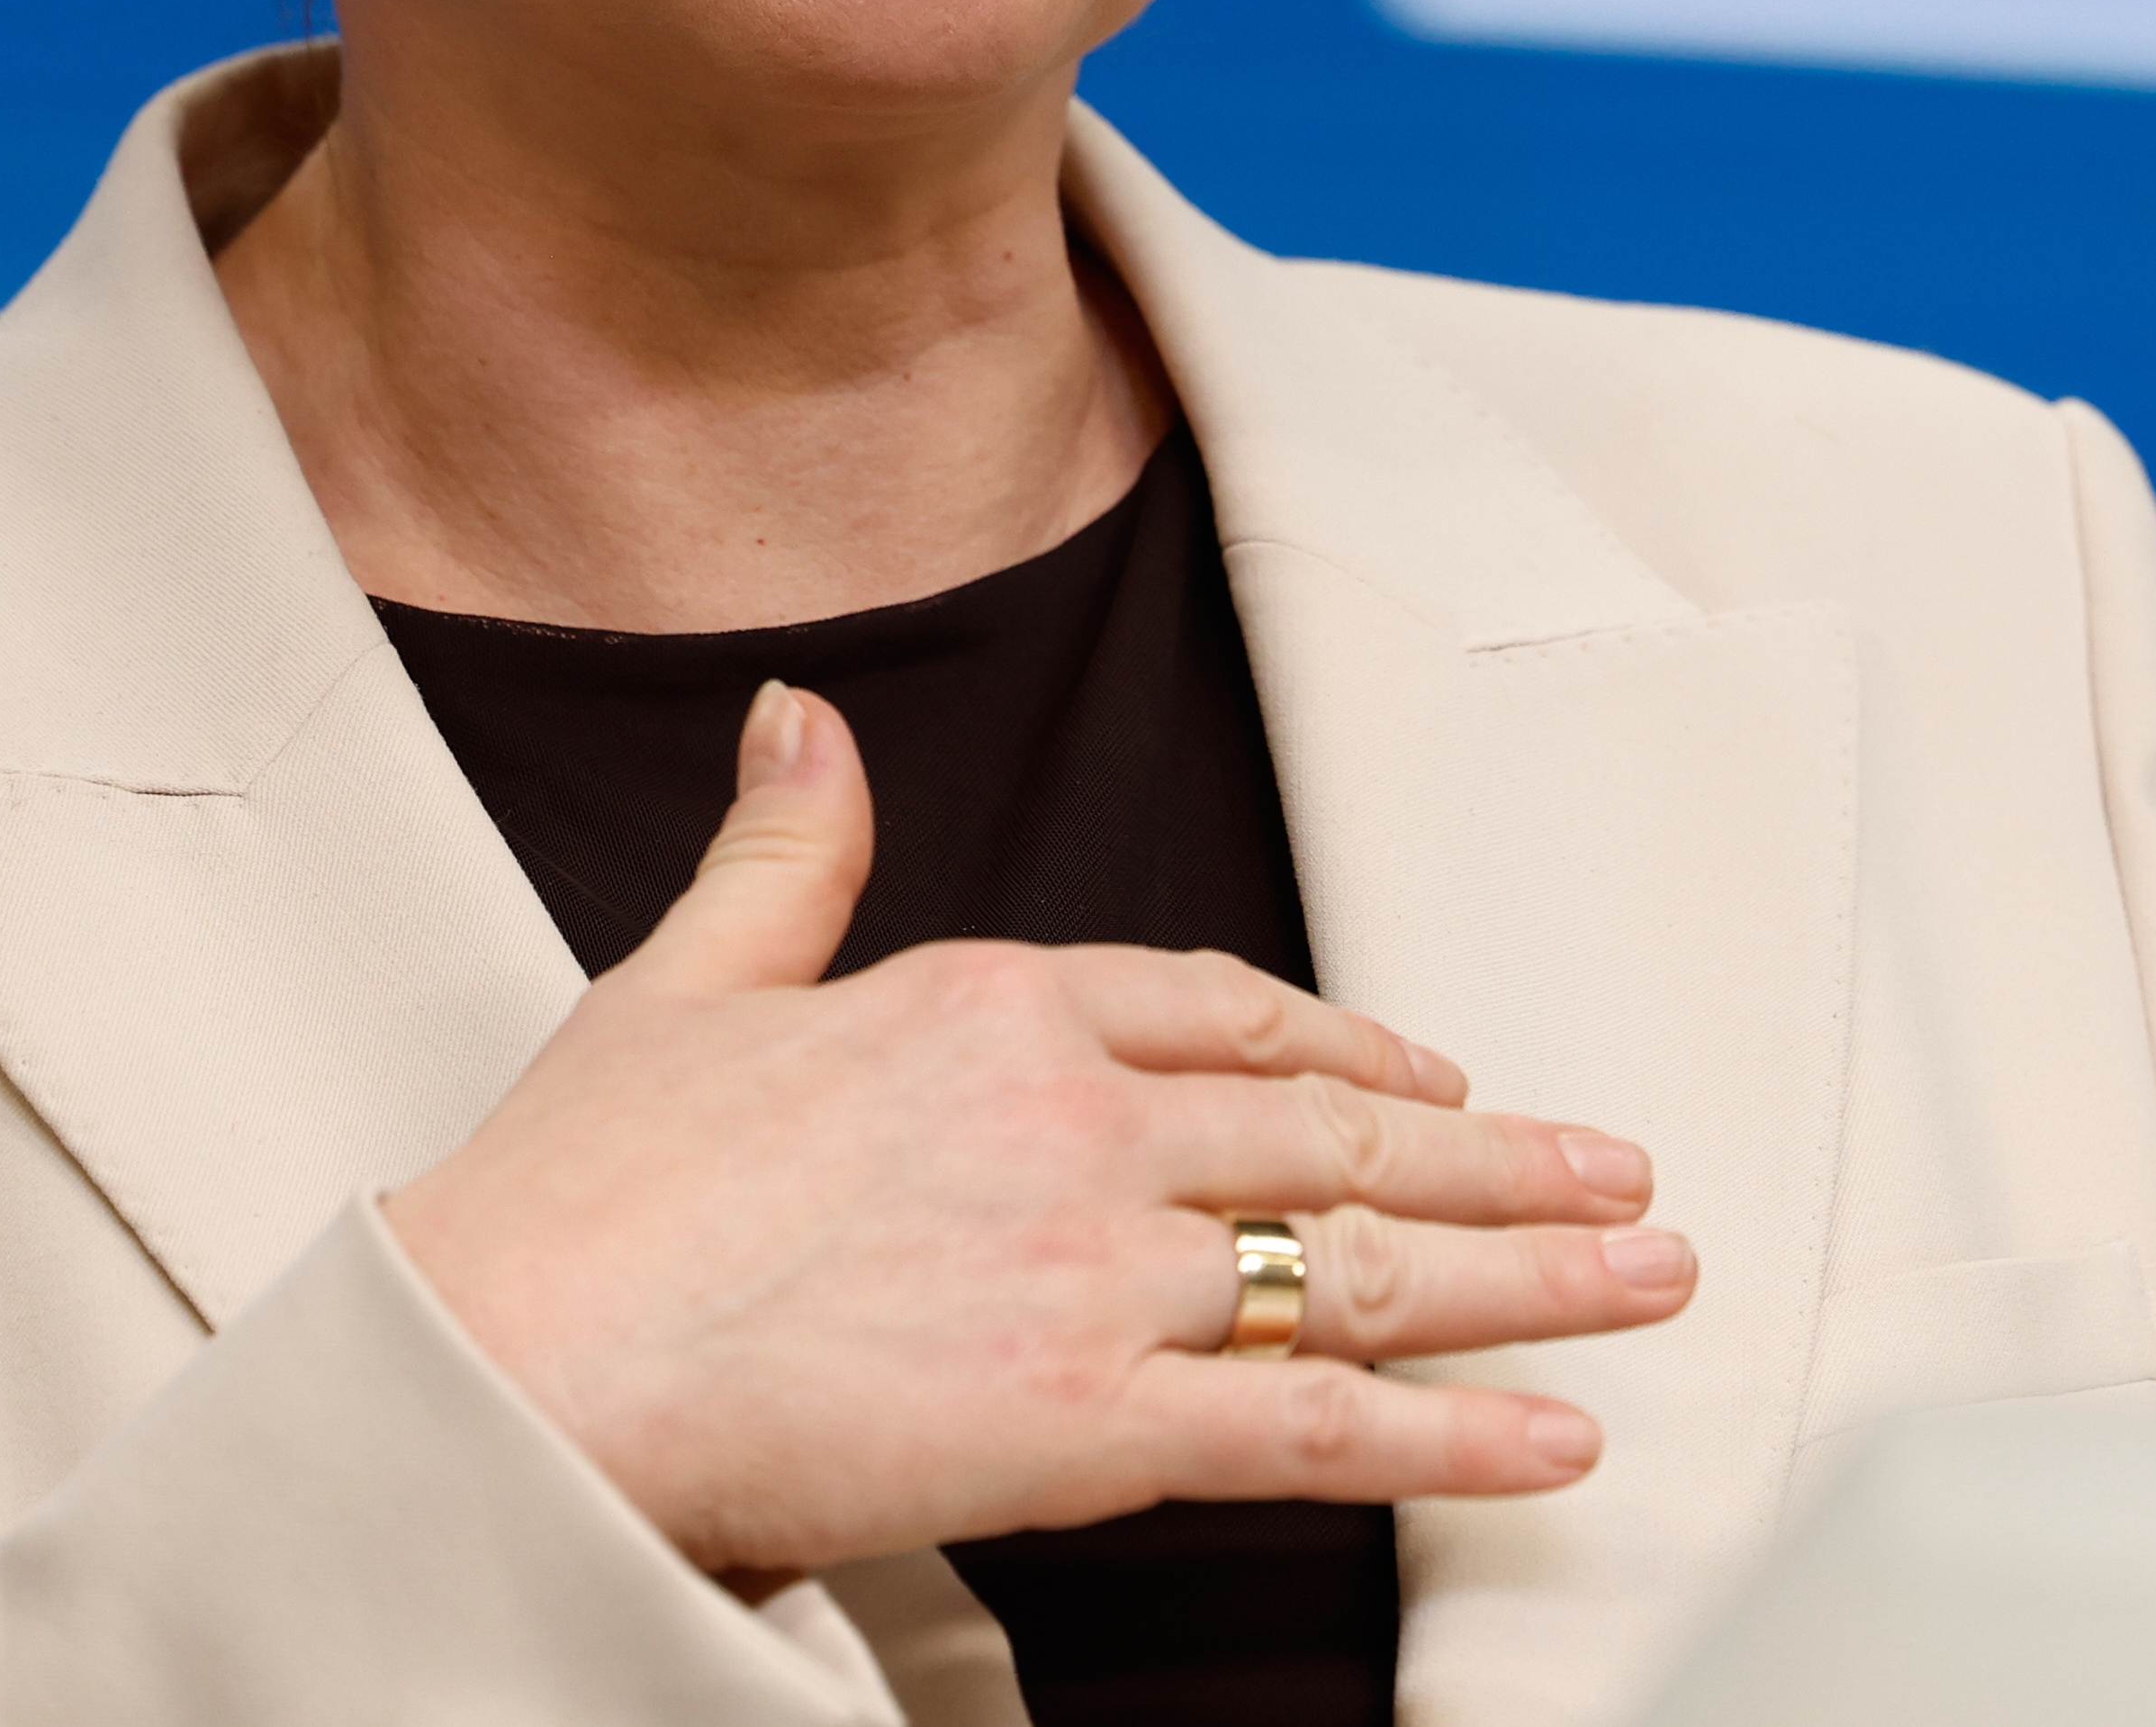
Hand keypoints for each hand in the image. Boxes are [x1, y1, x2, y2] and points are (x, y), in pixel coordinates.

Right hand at [385, 681, 1693, 1577]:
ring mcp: (1092, 1269)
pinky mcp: (1084, 1418)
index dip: (1351, 1046)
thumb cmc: (571, 1199)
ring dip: (1530, 1275)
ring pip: (1361, 1264)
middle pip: (1341, 1133)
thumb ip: (784, 853)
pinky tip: (1557, 1439)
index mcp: (993, 1005)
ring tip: (1651, 1276)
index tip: (1437, 1074)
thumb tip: (806, 717)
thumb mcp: (686, 983)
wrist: (504, 1366)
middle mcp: (1075, 1120)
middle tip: (1629, 1172)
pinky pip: (1312, 1426)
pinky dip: (1452, 1436)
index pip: (1226, 1010)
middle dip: (1506, 1159)